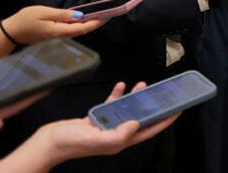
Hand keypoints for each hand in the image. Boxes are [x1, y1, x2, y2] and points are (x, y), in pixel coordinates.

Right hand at [0, 6, 104, 44]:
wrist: (10, 32)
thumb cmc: (25, 20)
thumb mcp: (43, 12)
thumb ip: (62, 14)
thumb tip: (79, 15)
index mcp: (58, 31)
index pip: (81, 28)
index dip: (95, 23)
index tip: (106, 18)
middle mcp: (60, 37)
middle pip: (81, 31)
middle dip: (94, 24)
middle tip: (106, 15)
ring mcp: (56, 38)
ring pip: (75, 32)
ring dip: (87, 24)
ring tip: (98, 16)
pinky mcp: (53, 37)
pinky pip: (69, 31)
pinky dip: (77, 26)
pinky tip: (81, 20)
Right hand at [0, 82, 178, 171]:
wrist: (49, 142)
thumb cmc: (72, 143)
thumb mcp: (99, 140)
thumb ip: (119, 134)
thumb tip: (136, 123)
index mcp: (121, 141)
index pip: (149, 130)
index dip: (165, 120)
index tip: (178, 110)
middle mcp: (117, 134)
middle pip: (141, 118)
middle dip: (153, 106)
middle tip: (164, 94)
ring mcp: (107, 126)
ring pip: (127, 109)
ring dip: (136, 97)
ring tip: (143, 84)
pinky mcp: (96, 119)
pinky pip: (111, 105)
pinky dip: (117, 95)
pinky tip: (121, 86)